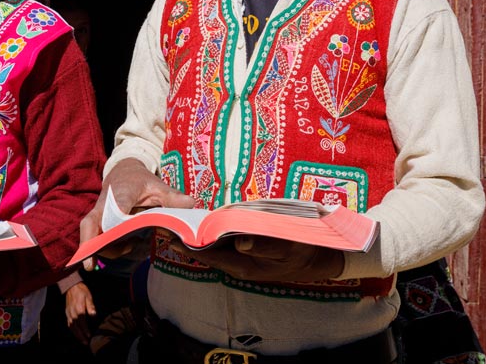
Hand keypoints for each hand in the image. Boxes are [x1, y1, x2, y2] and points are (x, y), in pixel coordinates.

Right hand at [64, 281, 96, 345]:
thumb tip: (94, 315)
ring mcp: (68, 313)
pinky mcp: (67, 313)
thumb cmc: (81, 291)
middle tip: (86, 342)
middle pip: (75, 328)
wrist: (71, 286)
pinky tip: (76, 333)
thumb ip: (91, 306)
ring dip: (76, 335)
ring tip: (82, 340)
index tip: (89, 336)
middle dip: (80, 336)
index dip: (85, 330)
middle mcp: (72, 313)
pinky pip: (69, 324)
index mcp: (78, 309)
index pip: (82, 323)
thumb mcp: (88, 296)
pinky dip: (72, 330)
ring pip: (71, 327)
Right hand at [79, 158, 193, 270]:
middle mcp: (104, 205)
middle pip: (90, 225)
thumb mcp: (158, 186)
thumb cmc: (140, 181)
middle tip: (91, 264)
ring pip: (91, 234)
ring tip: (129, 248)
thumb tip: (191, 204)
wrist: (123, 172)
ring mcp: (98, 215)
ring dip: (104, 248)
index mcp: (120, 193)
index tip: (112, 235)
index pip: (115, 208)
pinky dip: (105, 248)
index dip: (112, 223)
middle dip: (90, 243)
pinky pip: (94, 237)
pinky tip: (127, 248)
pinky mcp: (98, 223)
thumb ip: (172, 196)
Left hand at [171, 236, 344, 283]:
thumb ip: (265, 246)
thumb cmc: (305, 251)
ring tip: (176, 219)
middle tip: (165, 221)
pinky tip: (201, 220)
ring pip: (212, 246)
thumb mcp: (290, 248)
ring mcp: (241, 259)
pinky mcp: (246, 251)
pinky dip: (210, 232)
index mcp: (244, 266)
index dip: (189, 244)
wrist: (320, 258)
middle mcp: (238, 264)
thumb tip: (240, 243)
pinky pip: (222, 242)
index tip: (172, 231)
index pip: (209, 255)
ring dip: (196, 234)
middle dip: (187, 238)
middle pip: (205, 251)